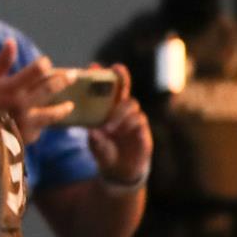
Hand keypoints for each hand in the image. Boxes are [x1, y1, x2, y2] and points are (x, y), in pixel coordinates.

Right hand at [0, 40, 74, 145]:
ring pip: (51, 113)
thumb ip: (1, 62)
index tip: (45, 63)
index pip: (37, 70)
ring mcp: (25, 122)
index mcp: (10, 87)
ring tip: (70, 106)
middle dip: (63, 79)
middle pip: (49, 87)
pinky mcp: (24, 137)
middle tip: (73, 74)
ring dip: (62, 108)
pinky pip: (39, 129)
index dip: (43, 65)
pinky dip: (42, 125)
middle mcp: (21, 103)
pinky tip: (46, 123)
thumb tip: (12, 41)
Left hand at [84, 65, 151, 180]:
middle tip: (116, 69)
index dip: (101, 76)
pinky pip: (139, 120)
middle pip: (124, 88)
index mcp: (106, 110)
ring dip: (120, 113)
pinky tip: (123, 132)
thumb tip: (94, 132)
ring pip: (131, 105)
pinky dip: (130, 124)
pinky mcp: (143, 129)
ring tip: (109, 127)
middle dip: (121, 77)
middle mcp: (120, 110)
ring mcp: (133, 118)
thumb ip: (95, 140)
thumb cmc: (105, 152)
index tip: (94, 66)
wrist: (120, 171)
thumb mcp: (96, 147)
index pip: (105, 89)